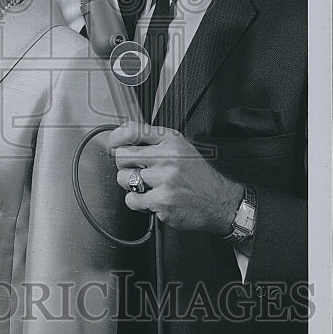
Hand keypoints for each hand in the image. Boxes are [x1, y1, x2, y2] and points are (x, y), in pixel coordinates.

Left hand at [109, 121, 243, 234]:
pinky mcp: (162, 201)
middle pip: (122, 156)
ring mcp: (165, 180)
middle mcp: (168, 157)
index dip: (117, 137)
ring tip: (149, 186)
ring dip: (131, 185)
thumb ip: (155, 141)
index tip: (114, 144)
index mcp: (171, 141)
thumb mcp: (181, 148)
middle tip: (138, 170)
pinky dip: (138, 202)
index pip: (132, 131)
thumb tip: (121, 139)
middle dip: (125, 165)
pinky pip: (132, 200)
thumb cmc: (198, 175)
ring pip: (124, 179)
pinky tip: (153, 199)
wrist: (219, 202)